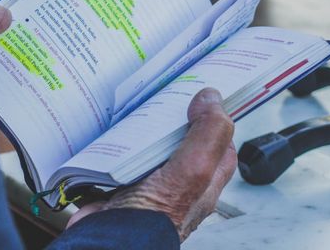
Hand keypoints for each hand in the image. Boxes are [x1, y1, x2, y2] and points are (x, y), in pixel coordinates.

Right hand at [67, 88, 236, 241]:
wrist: (109, 241)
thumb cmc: (153, 218)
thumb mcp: (193, 170)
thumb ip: (208, 134)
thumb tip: (212, 99)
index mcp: (202, 184)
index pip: (220, 146)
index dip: (217, 120)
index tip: (206, 94)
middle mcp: (177, 184)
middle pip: (182, 141)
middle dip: (175, 118)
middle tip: (167, 95)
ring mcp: (148, 183)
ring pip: (150, 145)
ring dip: (142, 128)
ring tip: (137, 107)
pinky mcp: (120, 182)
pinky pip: (120, 154)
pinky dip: (115, 141)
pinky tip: (111, 129)